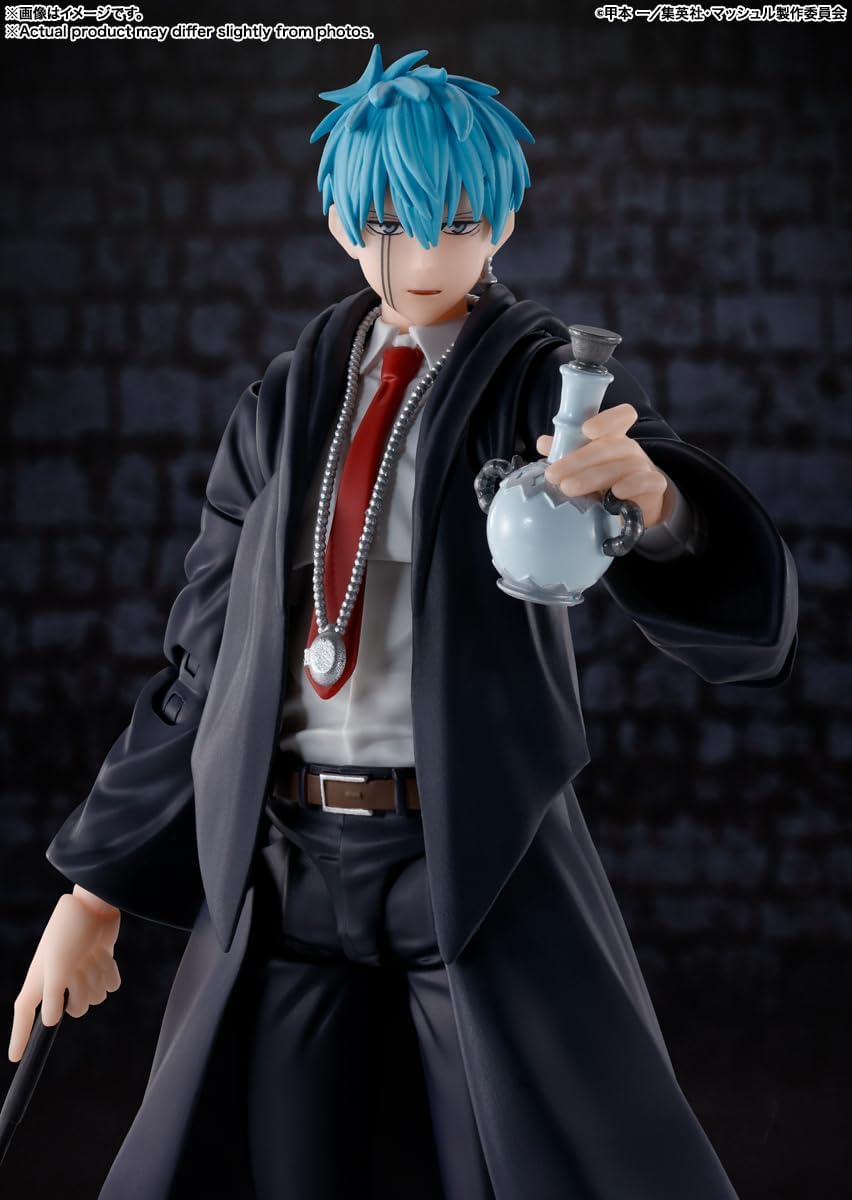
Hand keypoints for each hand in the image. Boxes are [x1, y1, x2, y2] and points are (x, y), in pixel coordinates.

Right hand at [9, 888, 120, 1061]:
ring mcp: (81, 973)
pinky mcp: (99, 966)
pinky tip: (105, 954)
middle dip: (83, 992)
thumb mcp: (58, 963)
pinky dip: (110, 972)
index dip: (20, 1036)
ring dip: (98, 978)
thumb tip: (52, 1022)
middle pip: (73, 1011)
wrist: (97, 903)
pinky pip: (109, 985)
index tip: (17, 1058)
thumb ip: (54, 994)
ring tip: (93, 956)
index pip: (25, 1013)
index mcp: (40, 977)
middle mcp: (59, 979)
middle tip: (82, 968)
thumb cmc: (71, 929)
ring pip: (95, 999)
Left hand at [536, 403, 671, 529]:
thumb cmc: (603, 481)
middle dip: (578, 460)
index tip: (587, 430)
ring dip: (594, 476)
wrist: (632, 507)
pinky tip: (617, 493)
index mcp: (613, 437)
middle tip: (554, 475)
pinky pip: (647, 481)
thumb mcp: (582, 466)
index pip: (621, 416)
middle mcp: (630, 448)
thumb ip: (564, 451)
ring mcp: (644, 466)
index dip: (606, 420)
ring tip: (569, 488)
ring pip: (624, 465)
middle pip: (611, 445)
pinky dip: (633, 485)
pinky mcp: (653, 486)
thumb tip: (543, 443)